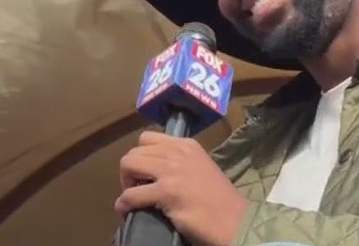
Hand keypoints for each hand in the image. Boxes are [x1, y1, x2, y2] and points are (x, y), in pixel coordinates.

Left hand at [114, 130, 247, 245]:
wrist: (235, 220)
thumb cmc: (220, 199)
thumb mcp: (201, 167)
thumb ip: (180, 162)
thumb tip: (156, 169)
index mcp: (187, 145)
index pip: (148, 138)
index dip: (140, 155)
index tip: (144, 172)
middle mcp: (177, 152)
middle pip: (135, 151)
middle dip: (129, 170)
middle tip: (136, 187)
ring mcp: (171, 171)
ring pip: (128, 164)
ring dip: (125, 183)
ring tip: (132, 197)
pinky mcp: (166, 192)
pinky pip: (131, 194)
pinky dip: (123, 203)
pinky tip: (126, 210)